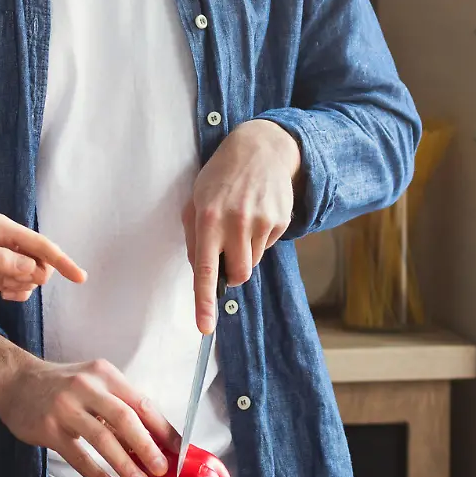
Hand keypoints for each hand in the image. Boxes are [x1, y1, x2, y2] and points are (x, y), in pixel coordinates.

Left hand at [0, 215, 85, 301]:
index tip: (79, 277)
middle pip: (41, 263)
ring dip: (23, 286)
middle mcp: (9, 243)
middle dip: (34, 277)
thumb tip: (31, 269)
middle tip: (9, 283)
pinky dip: (17, 293)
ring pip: (32, 277)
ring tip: (0, 288)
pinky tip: (2, 294)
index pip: (41, 244)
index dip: (61, 260)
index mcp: (3, 229)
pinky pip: (20, 286)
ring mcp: (4, 260)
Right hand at [0, 333, 173, 476]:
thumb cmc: (61, 386)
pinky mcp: (48, 428)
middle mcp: (86, 386)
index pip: (141, 402)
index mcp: (104, 374)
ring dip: (125, 465)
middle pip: (125, 418)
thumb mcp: (92, 383)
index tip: (179, 452)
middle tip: (162, 470)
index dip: (163, 429)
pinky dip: (98, 476)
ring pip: (102, 439)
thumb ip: (118, 406)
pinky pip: (79, 457)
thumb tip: (154, 441)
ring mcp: (65, 407)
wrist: (13, 381)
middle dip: (147, 447)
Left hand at [184, 118, 301, 333]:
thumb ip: (194, 239)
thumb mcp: (195, 201)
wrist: (259, 149)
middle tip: (227, 250)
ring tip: (241, 221)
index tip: (204, 327)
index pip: (206, 270)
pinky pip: (268, 246)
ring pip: (253, 262)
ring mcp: (262, 222)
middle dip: (232, 273)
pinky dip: (260, 238)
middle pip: (238, 275)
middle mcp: (236, 222)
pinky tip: (256, 213)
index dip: (204, 301)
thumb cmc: (220, 178)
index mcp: (208, 219)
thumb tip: (202, 273)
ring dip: (245, 252)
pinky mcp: (281, 221)